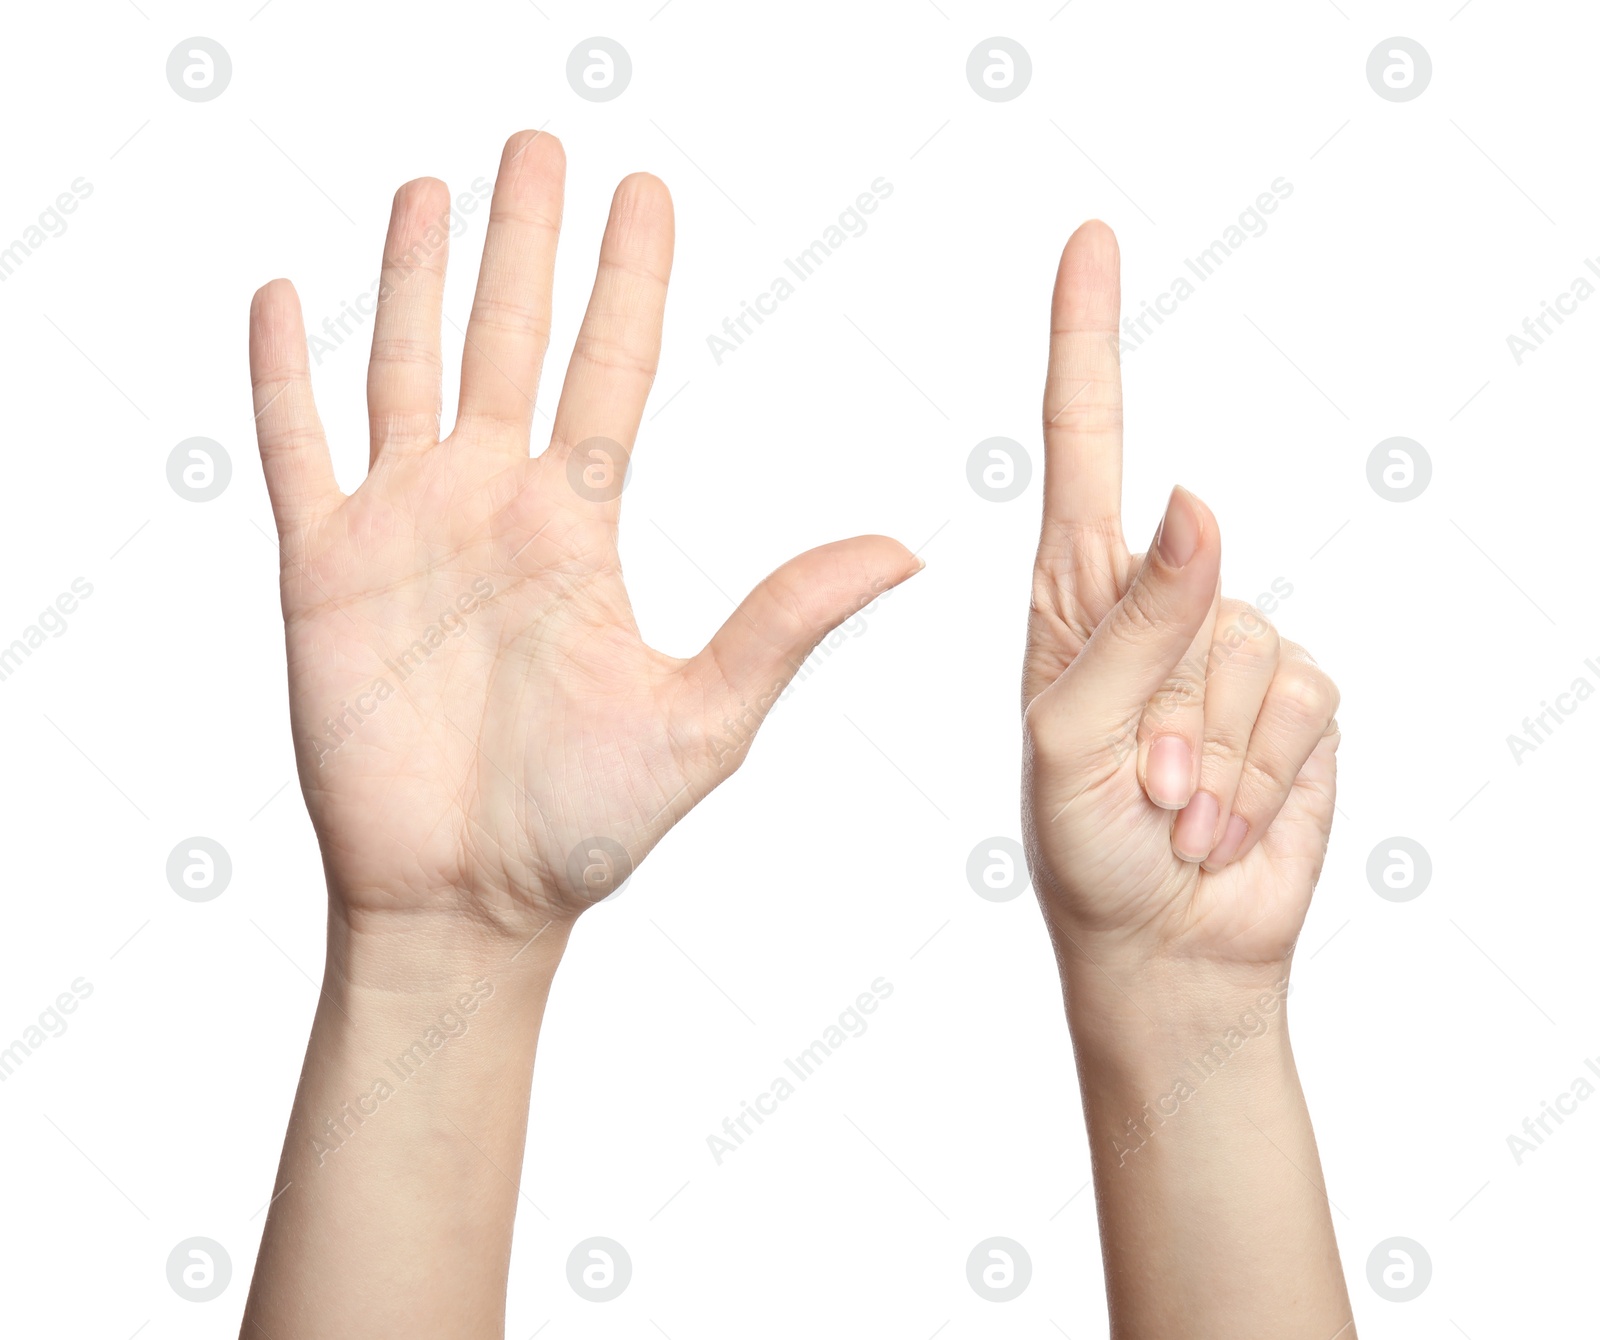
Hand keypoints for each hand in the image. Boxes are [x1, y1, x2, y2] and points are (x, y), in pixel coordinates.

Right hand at [248, 131, 920, 937]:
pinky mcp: (322, 570)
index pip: (612, 369)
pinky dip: (284, 377)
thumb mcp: (705, 715)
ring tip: (431, 189)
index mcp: (581, 529)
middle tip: (542, 143)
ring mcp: (405, 530)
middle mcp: (494, 507)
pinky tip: (286, 298)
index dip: (628, 279)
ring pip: (404, 368)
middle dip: (524, 241)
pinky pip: (296, 449)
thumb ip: (788, 620)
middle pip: (509, 340)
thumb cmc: (586, 826)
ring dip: (416, 279)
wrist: (470, 901)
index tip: (646, 190)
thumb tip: (907, 549)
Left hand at [1022, 221, 1338, 972]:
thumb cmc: (1085, 851)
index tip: (1089, 244)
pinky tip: (1224, 816)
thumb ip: (1132, 622)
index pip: (1084, 449)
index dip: (1086, 344)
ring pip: (1252, 642)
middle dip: (1164, 702)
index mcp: (1073, 601)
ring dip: (1209, 752)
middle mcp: (1155, 608)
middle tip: (1134, 784)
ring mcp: (1228, 652)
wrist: (1164, 948)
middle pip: (1193, 574)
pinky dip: (1260, 772)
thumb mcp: (1071, 741)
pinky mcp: (1294, 702)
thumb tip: (1195, 499)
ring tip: (1171, 807)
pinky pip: (1303, 699)